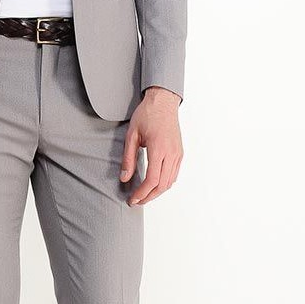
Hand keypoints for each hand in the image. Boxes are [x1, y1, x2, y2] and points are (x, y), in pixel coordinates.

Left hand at [119, 86, 183, 205]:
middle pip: (162, 185)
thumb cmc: (147, 115)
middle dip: (148, 196)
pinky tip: (154, 185)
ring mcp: (178, 154)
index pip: (152, 179)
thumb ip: (128, 158)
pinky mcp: (180, 153)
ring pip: (170, 182)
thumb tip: (124, 178)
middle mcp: (171, 153)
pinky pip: (174, 174)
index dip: (142, 193)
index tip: (132, 199)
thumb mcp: (132, 135)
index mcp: (159, 148)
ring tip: (144, 195)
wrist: (163, 102)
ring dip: (157, 192)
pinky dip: (164, 184)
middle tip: (136, 201)